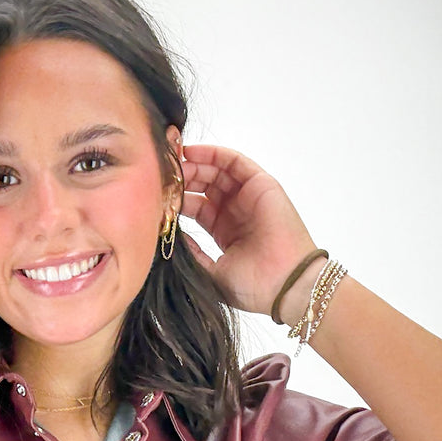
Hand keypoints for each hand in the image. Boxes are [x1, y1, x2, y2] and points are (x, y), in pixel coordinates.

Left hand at [178, 144, 318, 318]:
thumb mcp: (211, 273)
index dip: (177, 199)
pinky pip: (235, 162)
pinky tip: (192, 153)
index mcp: (225, 232)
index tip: (156, 195)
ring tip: (173, 162)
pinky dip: (213, 154)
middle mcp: (236, 211)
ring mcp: (249, 197)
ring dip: (194, 164)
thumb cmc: (253, 287)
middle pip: (204, 185)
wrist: (284, 285)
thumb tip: (170, 237)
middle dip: (183, 178)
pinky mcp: (261, 185)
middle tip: (162, 174)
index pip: (196, 207)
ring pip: (216, 171)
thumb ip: (192, 254)